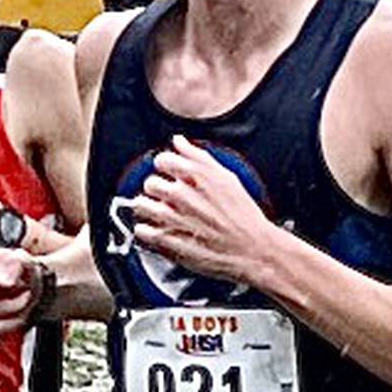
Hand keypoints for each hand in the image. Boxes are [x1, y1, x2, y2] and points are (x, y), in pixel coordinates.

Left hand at [133, 135, 274, 285]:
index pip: (161, 160)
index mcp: (195, 176)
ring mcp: (172, 219)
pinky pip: (141, 231)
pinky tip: (160, 231)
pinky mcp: (167, 241)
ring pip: (140, 205)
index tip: (170, 175)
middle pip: (150, 183)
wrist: (251, 250)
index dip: (165, 167)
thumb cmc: (243, 216)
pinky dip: (147, 231)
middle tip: (169, 199)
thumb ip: (199, 156)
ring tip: (161, 215)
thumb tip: (178, 141)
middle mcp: (180, 195)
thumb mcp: (227, 178)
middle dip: (158, 190)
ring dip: (148, 209)